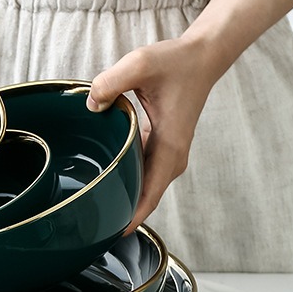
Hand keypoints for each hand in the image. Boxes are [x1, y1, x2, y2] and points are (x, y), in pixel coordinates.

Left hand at [87, 36, 218, 233]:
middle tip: (91, 227)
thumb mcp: (139, 64)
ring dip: (125, 198)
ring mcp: (168, 153)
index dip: (132, 217)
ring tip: (95, 212)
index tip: (113, 234)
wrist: (201, 57)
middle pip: (145, 197)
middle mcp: (172, 156)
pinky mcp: (162, 146)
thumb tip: (91, 105)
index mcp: (169, 146)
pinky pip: (143, 171)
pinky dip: (128, 181)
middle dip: (122, 214)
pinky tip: (107, 183)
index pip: (150, 194)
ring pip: (144, 186)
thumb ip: (111, 82)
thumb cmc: (176, 62)